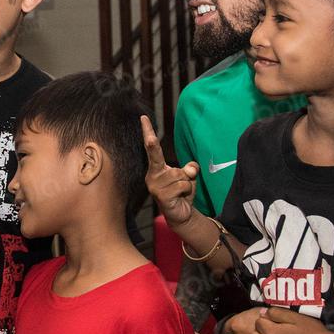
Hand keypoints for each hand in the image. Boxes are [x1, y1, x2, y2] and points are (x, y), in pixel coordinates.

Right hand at [140, 116, 198, 230]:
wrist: (181, 215)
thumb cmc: (182, 193)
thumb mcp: (188, 176)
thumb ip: (190, 168)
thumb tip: (190, 168)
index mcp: (156, 168)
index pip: (152, 148)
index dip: (148, 132)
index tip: (143, 118)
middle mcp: (152, 176)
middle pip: (157, 155)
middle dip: (152, 143)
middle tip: (151, 137)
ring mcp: (155, 186)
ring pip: (179, 174)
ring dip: (187, 182)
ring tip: (182, 191)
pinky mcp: (161, 196)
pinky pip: (182, 185)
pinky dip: (187, 190)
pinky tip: (181, 197)